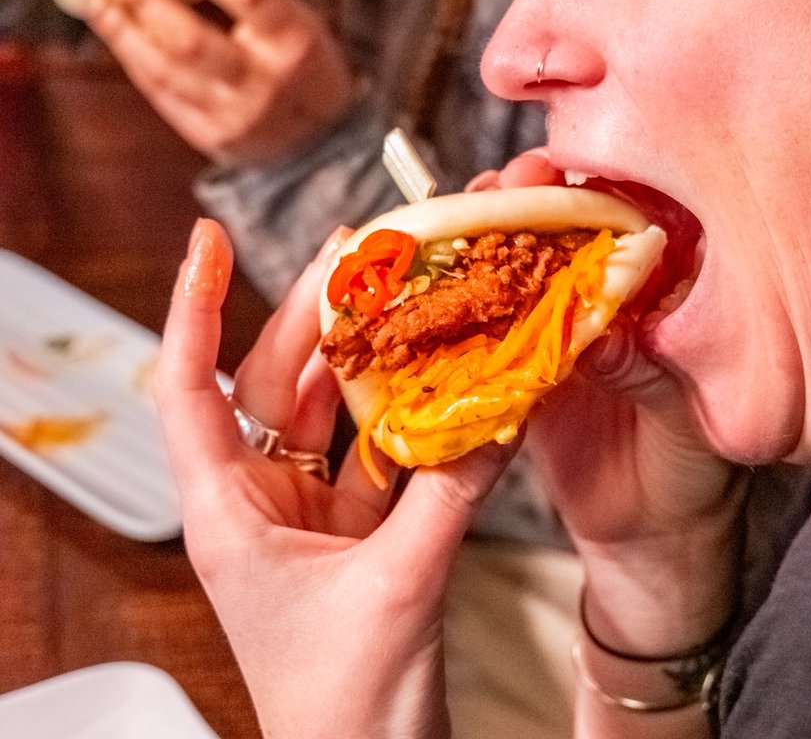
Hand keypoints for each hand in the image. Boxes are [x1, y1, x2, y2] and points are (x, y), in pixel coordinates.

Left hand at [86, 0, 357, 164]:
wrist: (319, 138)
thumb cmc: (302, 61)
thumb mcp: (298, 21)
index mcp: (296, 40)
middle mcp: (266, 81)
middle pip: (193, 40)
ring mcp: (235, 114)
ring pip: (164, 70)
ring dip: (124, 30)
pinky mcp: (210, 135)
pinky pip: (160, 93)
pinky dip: (133, 57)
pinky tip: (116, 30)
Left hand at [155, 220, 514, 738]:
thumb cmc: (345, 710)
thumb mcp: (399, 589)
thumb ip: (451, 493)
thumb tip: (499, 411)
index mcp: (227, 513)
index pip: (187, 387)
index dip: (193, 308)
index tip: (206, 242)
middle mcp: (259, 498)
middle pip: (276, 379)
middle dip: (315, 311)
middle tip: (359, 248)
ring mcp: (309, 509)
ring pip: (331, 406)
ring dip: (366, 351)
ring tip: (401, 288)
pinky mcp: (357, 525)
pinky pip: (380, 446)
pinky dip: (409, 409)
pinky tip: (440, 370)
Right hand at [469, 152, 746, 650]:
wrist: (649, 539)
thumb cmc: (691, 472)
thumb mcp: (684, 419)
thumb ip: (644, 372)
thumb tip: (598, 334)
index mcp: (650, 298)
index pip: (616, 224)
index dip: (585, 189)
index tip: (557, 168)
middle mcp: (595, 304)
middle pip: (553, 235)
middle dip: (523, 202)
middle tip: (501, 187)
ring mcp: (549, 334)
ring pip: (510, 273)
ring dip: (481, 244)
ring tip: (459, 221)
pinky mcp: (513, 372)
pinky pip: (482, 335)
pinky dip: (454, 313)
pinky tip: (431, 290)